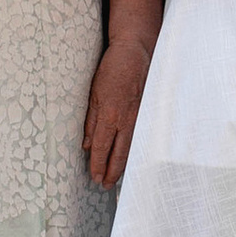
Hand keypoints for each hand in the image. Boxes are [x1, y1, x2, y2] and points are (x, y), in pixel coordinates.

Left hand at [82, 36, 151, 188]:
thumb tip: (87, 145)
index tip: (94, 177)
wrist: (136, 51)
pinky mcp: (148, 112)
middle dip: (111, 172)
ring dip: (122, 165)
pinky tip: (131, 158)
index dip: (97, 164)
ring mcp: (139, 117)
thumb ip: (91, 121)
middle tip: (105, 185)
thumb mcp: (94, 93)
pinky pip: (140, 137)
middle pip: (118, 153)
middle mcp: (125, 119)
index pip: (101, 147)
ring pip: (131, 148)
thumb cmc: (112, 69)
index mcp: (109, 114)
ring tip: (115, 177)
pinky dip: (134, 151)